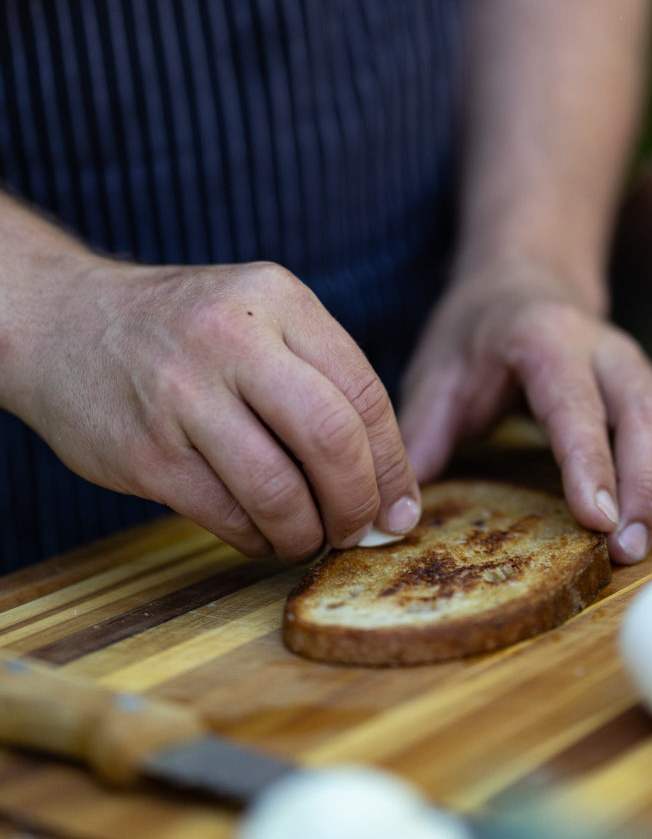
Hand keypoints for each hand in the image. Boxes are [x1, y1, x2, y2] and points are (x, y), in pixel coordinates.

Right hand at [12, 258, 419, 561]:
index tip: (400, 506)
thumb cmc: (184, 332)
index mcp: (276, 299)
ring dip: (307, 532)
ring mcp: (181, 396)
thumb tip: (385, 480)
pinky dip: (257, 539)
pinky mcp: (145, 452)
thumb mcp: (257, 315)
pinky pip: (227, 516)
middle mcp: (231, 339)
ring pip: (278, 491)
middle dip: (359, 502)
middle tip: (361, 530)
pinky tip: (262, 534)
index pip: (365, 391)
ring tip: (309, 536)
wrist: (64, 323)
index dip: (393, 462)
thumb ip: (320, 377)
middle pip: (331, 439)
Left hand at [398, 267, 651, 564]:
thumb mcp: (438, 370)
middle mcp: (606, 349)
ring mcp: (639, 367)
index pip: (576, 404)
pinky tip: (650, 510)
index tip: (596, 518)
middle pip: (648, 416)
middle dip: (645, 488)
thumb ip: (422, 432)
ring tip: (636, 543)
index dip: (590, 463)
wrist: (523, 281)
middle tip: (626, 550)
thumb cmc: (479, 331)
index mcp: (545, 339)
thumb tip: (404, 507)